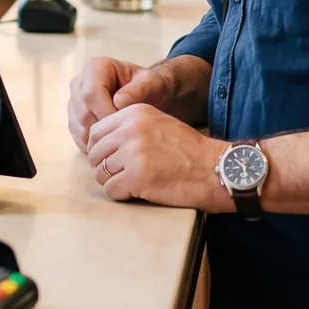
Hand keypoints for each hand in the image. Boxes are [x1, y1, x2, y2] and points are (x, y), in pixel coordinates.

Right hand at [66, 53, 209, 150]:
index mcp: (95, 67)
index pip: (91, 93)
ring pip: (79, 127)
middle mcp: (79, 83)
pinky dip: (95, 144)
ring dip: (100, 138)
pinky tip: (113, 141)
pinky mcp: (74, 118)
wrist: (146, 94)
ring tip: (122, 137)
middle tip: (126, 134)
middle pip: (83, 113)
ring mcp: (74, 102)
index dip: (107, 112)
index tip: (126, 122)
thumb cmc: (148, 86)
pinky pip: (79, 136)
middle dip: (105, 128)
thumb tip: (119, 102)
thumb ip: (138, 89)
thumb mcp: (151, 83)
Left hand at [86, 104, 226, 208]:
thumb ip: (130, 127)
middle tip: (120, 175)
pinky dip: (121, 194)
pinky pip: (111, 189)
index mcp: (133, 113)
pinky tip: (136, 192)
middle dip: (103, 167)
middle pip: (95, 153)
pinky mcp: (137, 178)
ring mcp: (132, 154)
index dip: (99, 149)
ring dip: (112, 181)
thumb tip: (100, 142)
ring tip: (130, 183)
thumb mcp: (158, 122)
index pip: (96, 132)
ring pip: (100, 173)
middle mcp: (130, 130)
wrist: (213, 169)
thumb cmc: (187, 150)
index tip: (109, 159)